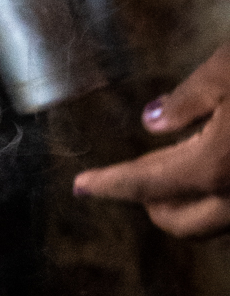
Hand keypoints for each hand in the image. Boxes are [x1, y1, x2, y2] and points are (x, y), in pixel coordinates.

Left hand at [73, 44, 229, 235]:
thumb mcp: (225, 73)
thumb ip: (186, 101)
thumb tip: (152, 120)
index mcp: (213, 168)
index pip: (145, 184)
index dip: (108, 184)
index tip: (80, 185)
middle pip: (177, 221)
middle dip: (148, 202)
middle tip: (128, 172)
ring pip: (207, 222)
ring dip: (181, 203)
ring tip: (166, 164)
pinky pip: (229, 212)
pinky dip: (208, 198)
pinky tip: (209, 161)